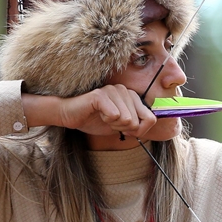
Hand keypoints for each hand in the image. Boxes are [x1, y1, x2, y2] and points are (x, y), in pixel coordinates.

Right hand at [23, 85, 156, 139]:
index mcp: (132, 97)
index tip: (125, 129)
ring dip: (113, 124)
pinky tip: (97, 113)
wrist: (69, 116)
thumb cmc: (94, 120)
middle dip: (123, 129)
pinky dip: (106, 120)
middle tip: (109, 121)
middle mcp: (125, 90)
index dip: (139, 131)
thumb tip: (151, 125)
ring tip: (102, 116)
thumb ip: (137, 125)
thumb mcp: (120, 126)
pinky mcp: (101, 95)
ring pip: (127, 119)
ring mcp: (113, 90)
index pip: (151, 119)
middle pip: (138, 122)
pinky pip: (114, 115)